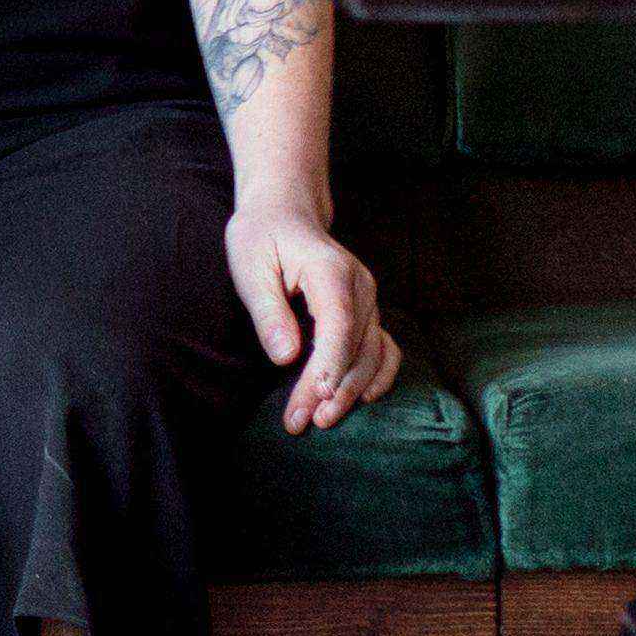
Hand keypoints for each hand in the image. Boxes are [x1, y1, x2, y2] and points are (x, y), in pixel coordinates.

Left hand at [232, 212, 396, 432]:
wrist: (285, 213)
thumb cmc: (263, 236)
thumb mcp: (250, 266)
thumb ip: (268, 311)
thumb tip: (286, 356)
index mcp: (331, 271)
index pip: (339, 328)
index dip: (328, 368)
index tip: (312, 400)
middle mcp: (360, 286)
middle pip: (356, 348)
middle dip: (332, 390)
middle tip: (301, 422)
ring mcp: (369, 299)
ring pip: (373, 353)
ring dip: (352, 390)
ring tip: (322, 419)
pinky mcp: (368, 311)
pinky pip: (385, 347)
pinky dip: (378, 375)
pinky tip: (363, 399)